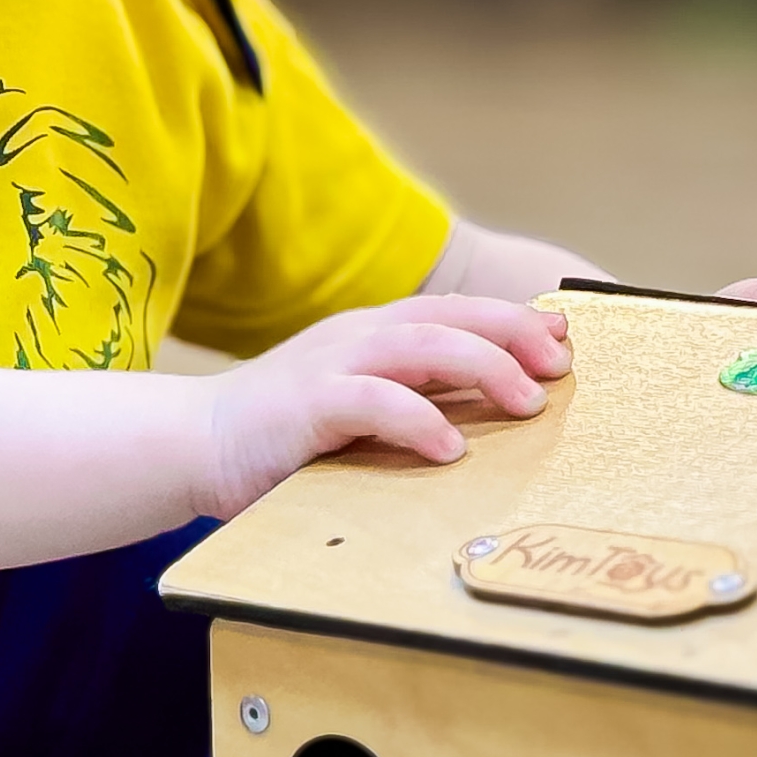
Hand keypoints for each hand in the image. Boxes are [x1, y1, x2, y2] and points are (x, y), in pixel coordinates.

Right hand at [202, 294, 572, 517]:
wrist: (192, 444)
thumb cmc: (281, 437)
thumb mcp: (355, 409)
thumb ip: (409, 401)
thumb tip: (485, 418)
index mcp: (371, 334)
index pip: (454, 312)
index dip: (512, 321)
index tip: (564, 340)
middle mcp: (356, 337)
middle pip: (450, 317)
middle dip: (512, 336)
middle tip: (560, 367)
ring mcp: (330, 365)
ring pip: (422, 347)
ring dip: (482, 368)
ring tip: (526, 404)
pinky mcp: (306, 405)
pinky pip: (372, 401)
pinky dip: (417, 419)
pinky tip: (449, 445)